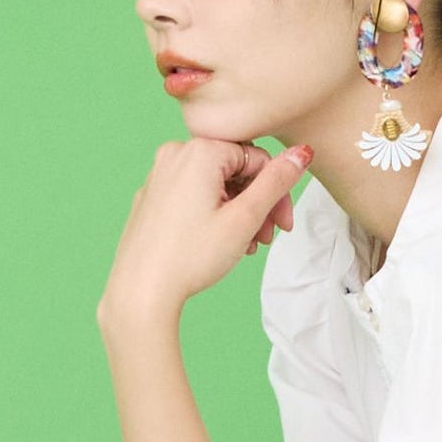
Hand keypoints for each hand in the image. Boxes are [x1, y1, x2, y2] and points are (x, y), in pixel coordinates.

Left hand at [100, 138, 312, 318]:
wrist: (141, 289)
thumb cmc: (190, 257)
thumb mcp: (245, 218)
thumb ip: (277, 181)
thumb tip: (300, 153)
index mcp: (199, 151)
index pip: (258, 159)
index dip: (277, 193)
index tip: (283, 225)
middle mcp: (175, 155)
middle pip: (236, 171)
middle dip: (257, 204)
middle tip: (266, 238)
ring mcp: (159, 176)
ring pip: (215, 185)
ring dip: (238, 212)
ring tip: (244, 245)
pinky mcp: (151, 198)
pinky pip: (193, 196)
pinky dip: (212, 215)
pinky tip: (218, 243)